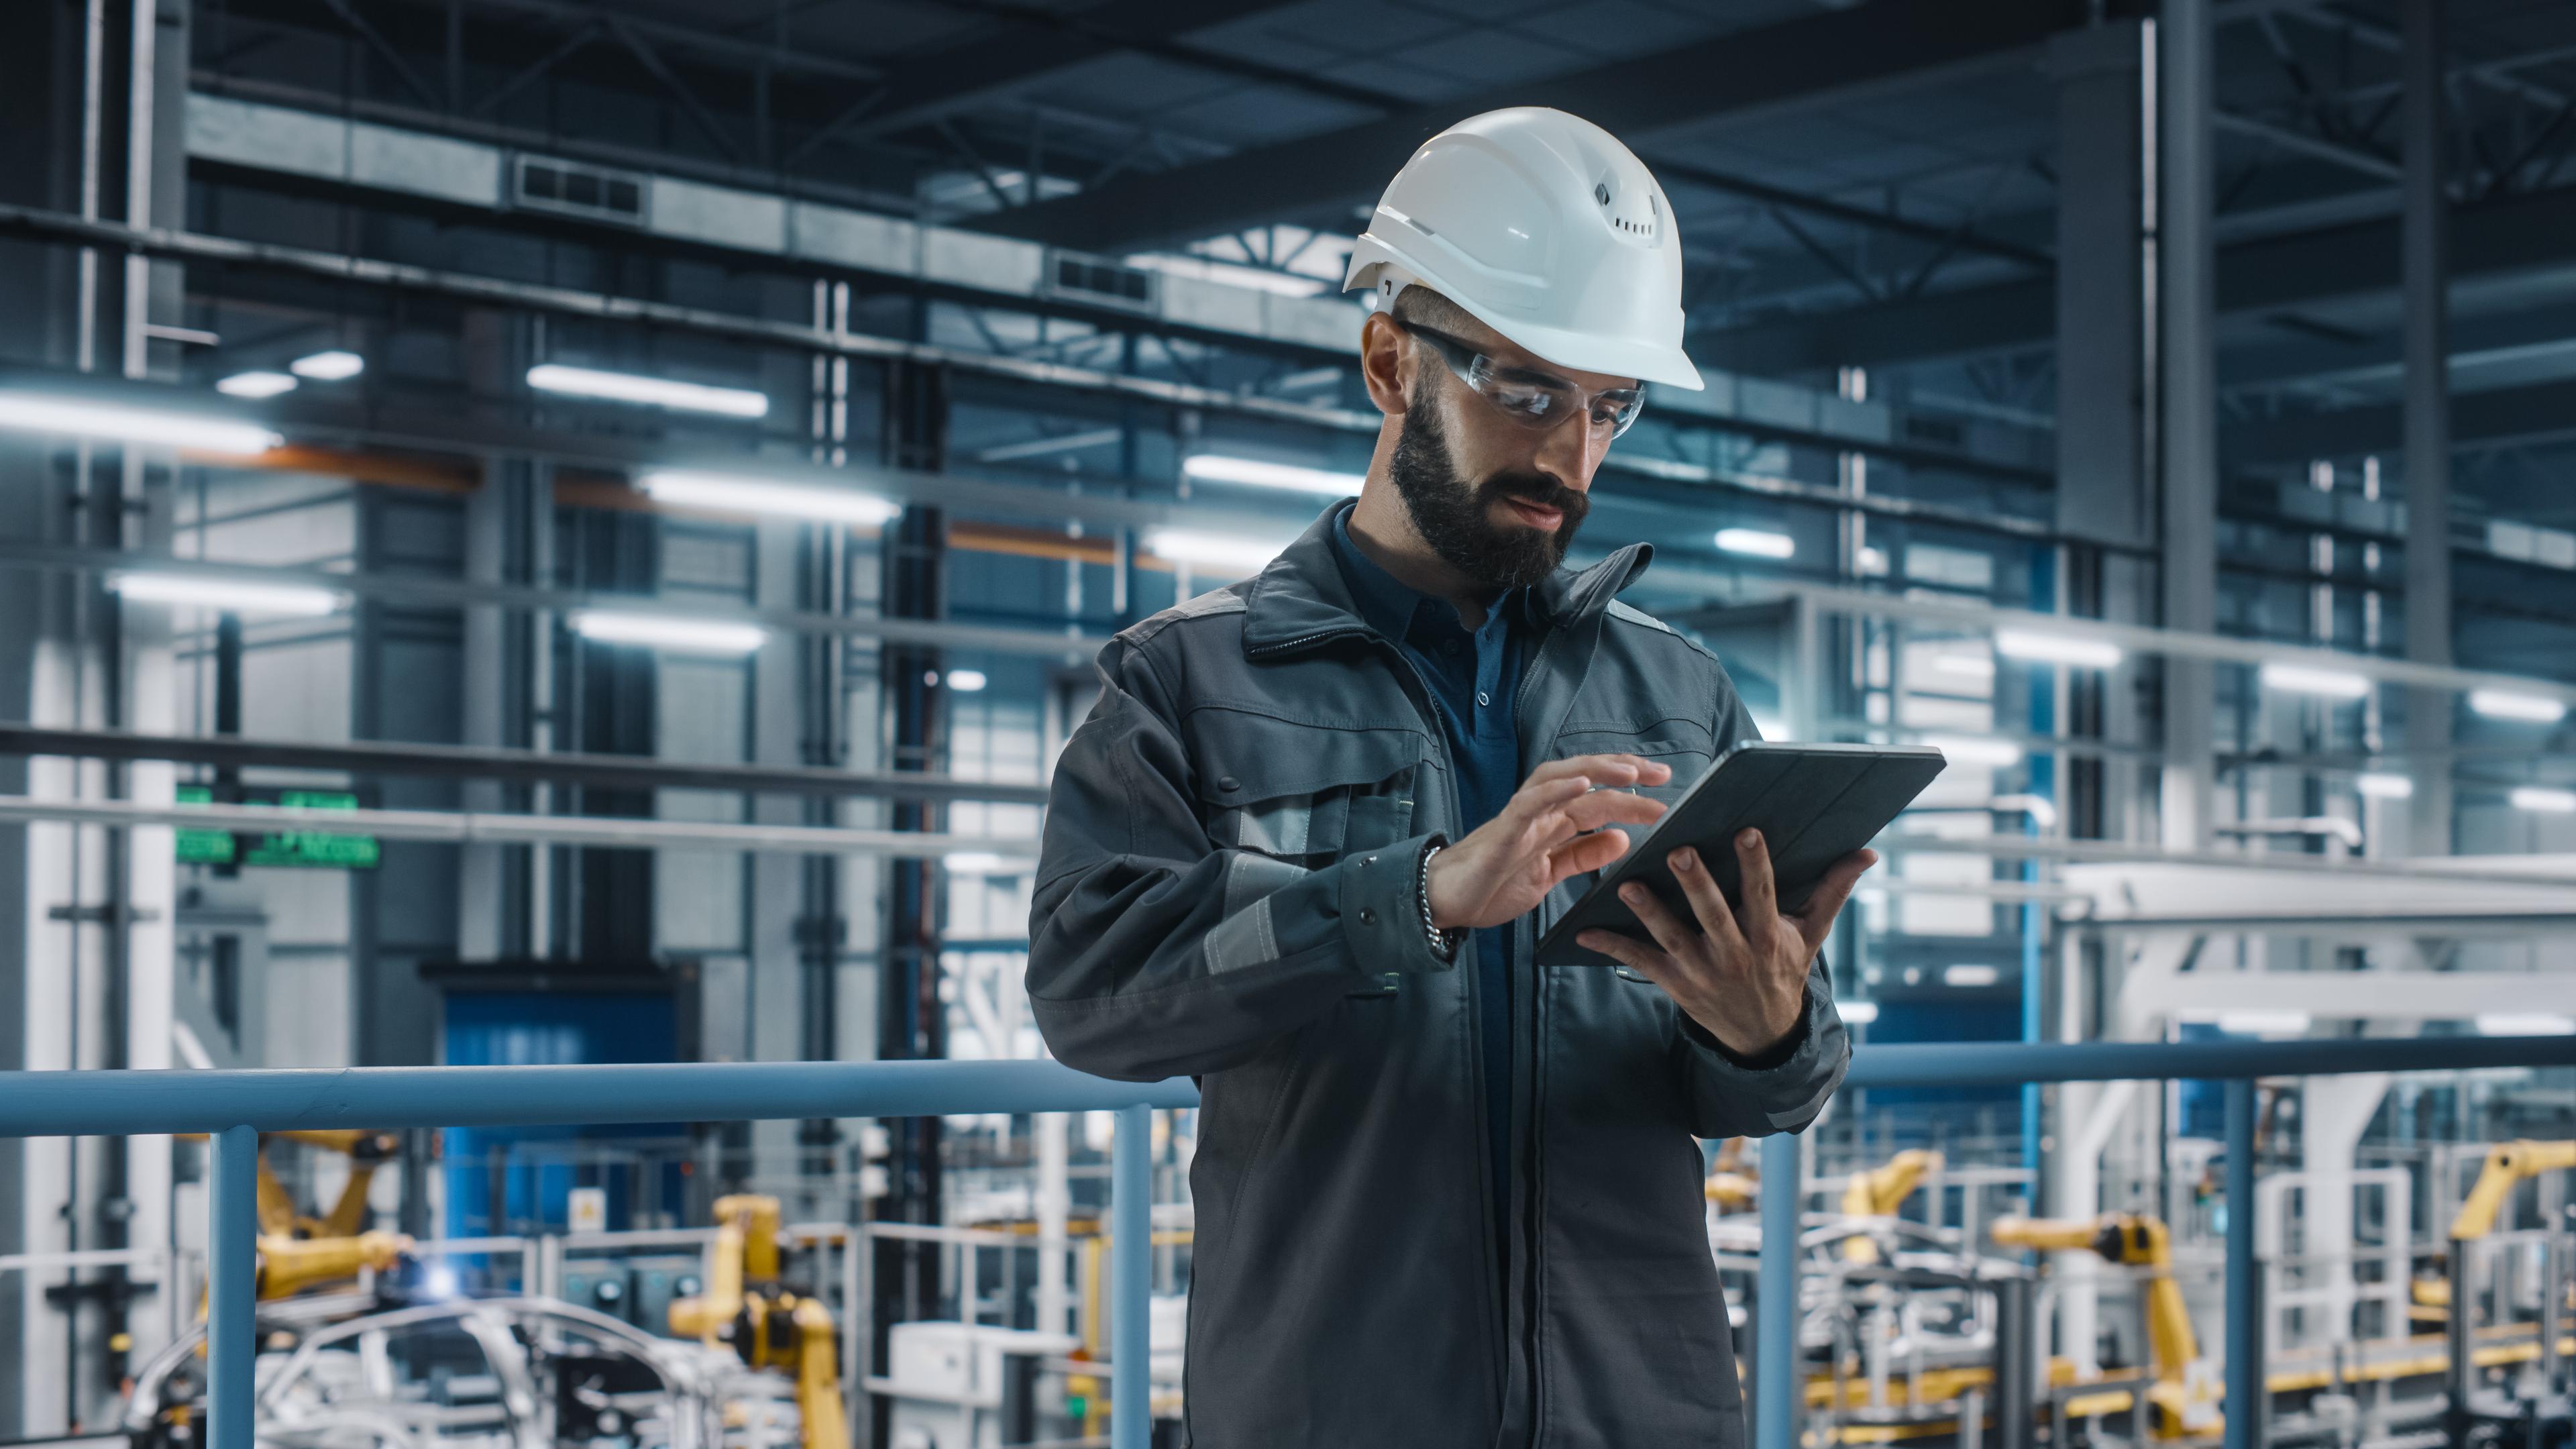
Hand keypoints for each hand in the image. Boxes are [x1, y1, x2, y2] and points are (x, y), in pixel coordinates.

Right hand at [1425, 755, 1672, 930]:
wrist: (1443, 903)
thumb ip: (1583, 856)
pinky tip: (1579, 783)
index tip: (1666, 788)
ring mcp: (1520, 819)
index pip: (1597, 797)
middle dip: (1623, 772)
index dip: (1631, 790)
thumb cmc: (1491, 885)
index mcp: (1551, 824)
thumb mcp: (1549, 875)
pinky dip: (1554, 790)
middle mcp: (1538, 814)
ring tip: (1628, 771)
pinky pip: (1529, 804)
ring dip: (1594, 771)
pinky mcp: (1502, 833)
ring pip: (1558, 780)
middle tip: (1662, 774)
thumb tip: (1622, 839)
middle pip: (1584, 779)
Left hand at [1577, 829, 1877, 1058]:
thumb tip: (1866, 853)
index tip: (1747, 830)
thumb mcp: (1811, 935)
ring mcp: (1701, 971)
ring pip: (1672, 937)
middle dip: (1697, 884)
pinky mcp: (1674, 984)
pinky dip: (1611, 945)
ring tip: (1628, 885)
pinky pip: (1639, 962)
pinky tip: (1584, 929)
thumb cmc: (1785, 969)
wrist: (1763, 1034)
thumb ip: (1832, 891)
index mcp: (1768, 938)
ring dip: (1649, 912)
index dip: (1755, 864)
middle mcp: (1734, 955)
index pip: (1762, 894)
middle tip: (1679, 850)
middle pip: (1714, 915)